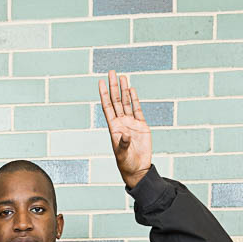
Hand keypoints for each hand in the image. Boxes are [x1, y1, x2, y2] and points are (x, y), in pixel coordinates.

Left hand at [98, 70, 151, 189]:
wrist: (137, 169)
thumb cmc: (126, 163)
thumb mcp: (122, 154)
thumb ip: (123, 144)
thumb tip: (125, 134)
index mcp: (114, 128)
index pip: (107, 107)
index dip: (104, 95)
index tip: (101, 82)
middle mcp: (121, 123)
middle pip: (116, 101)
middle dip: (114, 87)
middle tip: (112, 72)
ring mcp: (131, 123)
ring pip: (126, 102)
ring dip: (124, 90)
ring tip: (122, 76)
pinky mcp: (141, 126)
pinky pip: (137, 109)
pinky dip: (134, 99)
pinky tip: (131, 90)